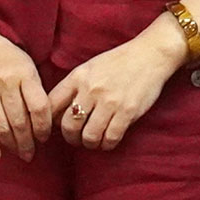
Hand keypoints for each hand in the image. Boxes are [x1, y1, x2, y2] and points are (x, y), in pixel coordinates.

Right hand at [0, 19, 53, 160]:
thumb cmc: (6, 57)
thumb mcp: (27, 66)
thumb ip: (36, 90)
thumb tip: (45, 121)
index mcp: (24, 75)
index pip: (38, 107)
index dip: (44, 127)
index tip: (45, 136)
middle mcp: (5, 84)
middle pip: (20, 121)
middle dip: (28, 142)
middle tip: (32, 153)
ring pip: (1, 127)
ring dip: (12, 145)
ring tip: (19, 153)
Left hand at [42, 18, 185, 149]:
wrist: (150, 55)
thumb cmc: (118, 63)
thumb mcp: (89, 68)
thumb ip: (73, 87)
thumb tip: (56, 113)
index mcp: (77, 77)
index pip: (52, 105)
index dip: (49, 121)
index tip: (54, 128)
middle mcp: (90, 89)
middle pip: (68, 126)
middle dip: (70, 138)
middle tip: (76, 139)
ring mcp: (109, 101)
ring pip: (89, 136)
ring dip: (89, 143)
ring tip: (93, 141)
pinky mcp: (127, 111)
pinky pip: (111, 138)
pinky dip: (107, 144)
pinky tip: (108, 141)